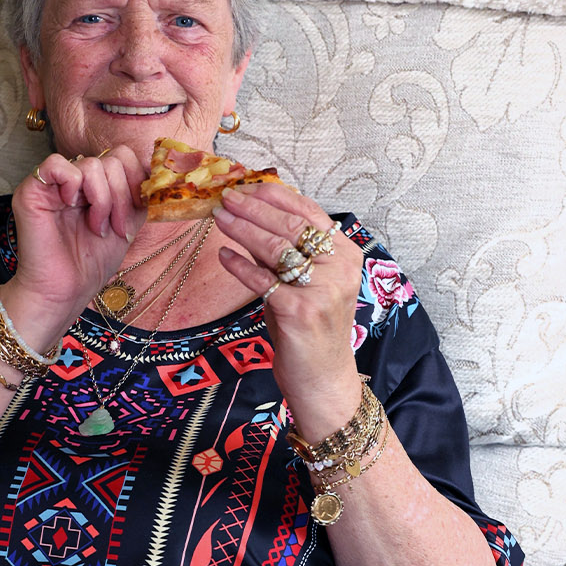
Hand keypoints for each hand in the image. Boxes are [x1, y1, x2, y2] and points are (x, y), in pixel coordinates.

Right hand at [6, 146, 148, 337]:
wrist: (64, 292)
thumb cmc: (90, 264)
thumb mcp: (128, 225)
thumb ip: (139, 196)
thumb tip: (157, 171)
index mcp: (96, 185)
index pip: (123, 156)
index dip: (136, 181)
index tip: (134, 216)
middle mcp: (75, 180)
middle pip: (113, 159)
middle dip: (122, 196)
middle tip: (115, 228)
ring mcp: (53, 183)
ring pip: (91, 164)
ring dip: (102, 199)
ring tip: (96, 227)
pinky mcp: (32, 189)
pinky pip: (57, 164)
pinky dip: (73, 184)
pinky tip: (71, 207)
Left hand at [214, 182, 363, 435]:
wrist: (323, 379)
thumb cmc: (310, 329)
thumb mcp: (302, 283)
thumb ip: (283, 252)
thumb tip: (249, 216)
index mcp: (345, 254)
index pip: (308, 212)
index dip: (274, 195)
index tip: (246, 185)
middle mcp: (340, 268)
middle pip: (290, 225)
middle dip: (254, 208)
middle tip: (225, 196)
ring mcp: (323, 290)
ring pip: (276, 248)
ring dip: (243, 229)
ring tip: (219, 216)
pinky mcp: (300, 311)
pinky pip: (263, 280)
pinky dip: (240, 265)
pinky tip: (224, 254)